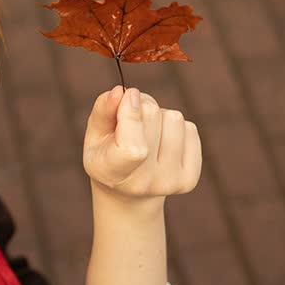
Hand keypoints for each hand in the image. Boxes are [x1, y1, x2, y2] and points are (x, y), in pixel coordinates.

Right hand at [83, 85, 201, 200]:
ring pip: (174, 119)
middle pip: (153, 117)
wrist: (128, 192)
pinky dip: (174, 127)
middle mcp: (145, 183)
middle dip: (141, 106)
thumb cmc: (106, 156)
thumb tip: (121, 91)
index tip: (126, 96)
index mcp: (113, 173)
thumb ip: (103, 111)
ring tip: (147, 132)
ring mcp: (171, 182)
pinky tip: (161, 141)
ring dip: (159, 116)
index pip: (134, 148)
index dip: (131, 114)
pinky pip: (190, 129)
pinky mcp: (190, 178)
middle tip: (131, 117)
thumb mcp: (94, 135)